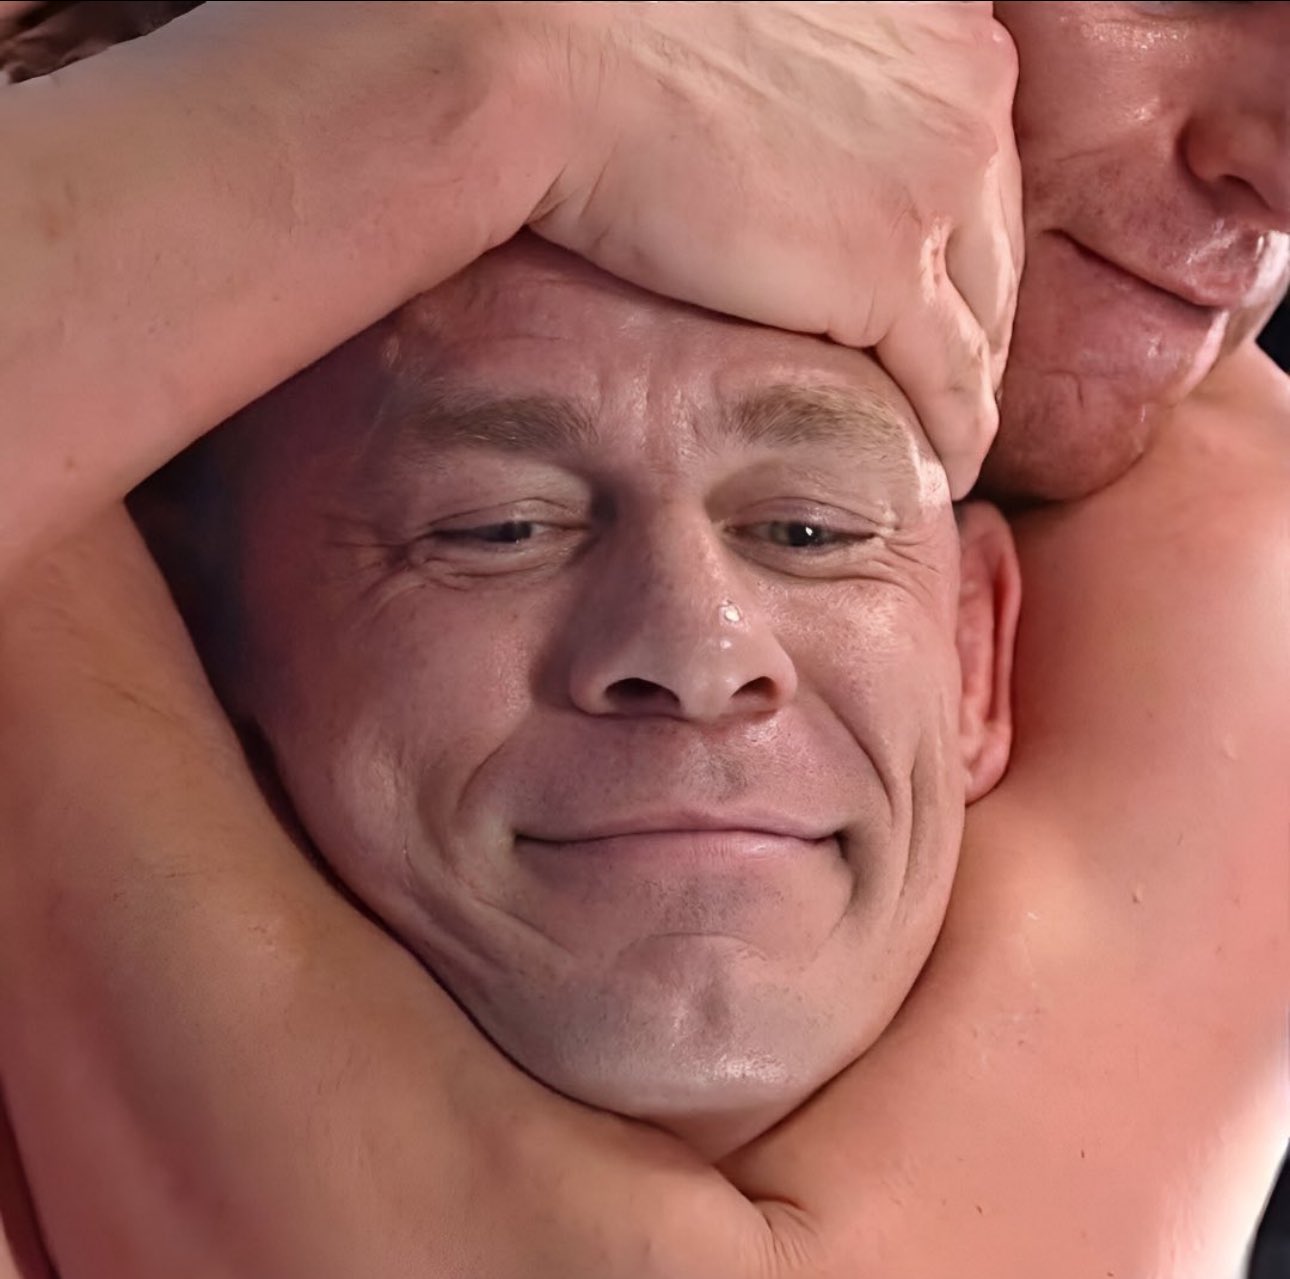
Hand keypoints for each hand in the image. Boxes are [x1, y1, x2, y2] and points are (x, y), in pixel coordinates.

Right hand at [531, 1, 1022, 494]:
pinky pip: (950, 382)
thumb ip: (807, 89)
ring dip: (962, 381)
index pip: (967, 162)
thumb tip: (781, 135)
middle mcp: (961, 92)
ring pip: (983, 317)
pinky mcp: (887, 273)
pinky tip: (941, 472)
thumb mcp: (759, 40)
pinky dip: (953, 435)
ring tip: (937, 432)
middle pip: (987, 239)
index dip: (946, 241)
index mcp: (934, 24)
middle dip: (964, 312)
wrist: (562, 50)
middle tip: (937, 377)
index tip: (923, 295)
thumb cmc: (619, 34)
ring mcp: (936, 185)